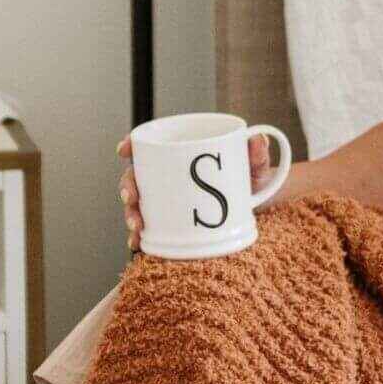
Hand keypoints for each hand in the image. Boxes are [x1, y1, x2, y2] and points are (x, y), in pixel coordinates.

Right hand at [116, 130, 274, 252]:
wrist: (258, 206)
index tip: (124, 150)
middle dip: (128, 186)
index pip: (150, 144)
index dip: (132, 145)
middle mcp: (169, 175)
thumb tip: (258, 139)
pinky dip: (141, 236)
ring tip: (137, 226)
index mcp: (181, 153)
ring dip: (131, 213)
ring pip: (139, 202)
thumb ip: (256, 154)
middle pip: (137, 175)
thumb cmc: (250, 179)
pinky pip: (150, 228)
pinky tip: (138, 244)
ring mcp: (168, 198)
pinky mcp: (172, 221)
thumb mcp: (254, 166)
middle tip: (131, 198)